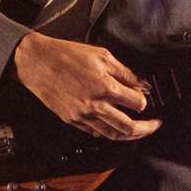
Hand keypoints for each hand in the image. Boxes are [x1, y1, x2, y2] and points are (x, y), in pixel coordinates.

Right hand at [12, 33, 159, 141]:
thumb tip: (142, 85)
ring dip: (129, 135)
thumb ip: (125, 72)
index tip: (143, 97)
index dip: (143, 100)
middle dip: (146, 128)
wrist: (37, 62)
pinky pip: (96, 132)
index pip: (136, 103)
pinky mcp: (72, 120)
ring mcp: (82, 116)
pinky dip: (108, 132)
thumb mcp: (102, 56)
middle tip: (154, 126)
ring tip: (138, 131)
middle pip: (129, 127)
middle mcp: (95, 105)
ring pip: (113, 135)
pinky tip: (113, 126)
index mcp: (105, 87)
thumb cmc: (66, 55)